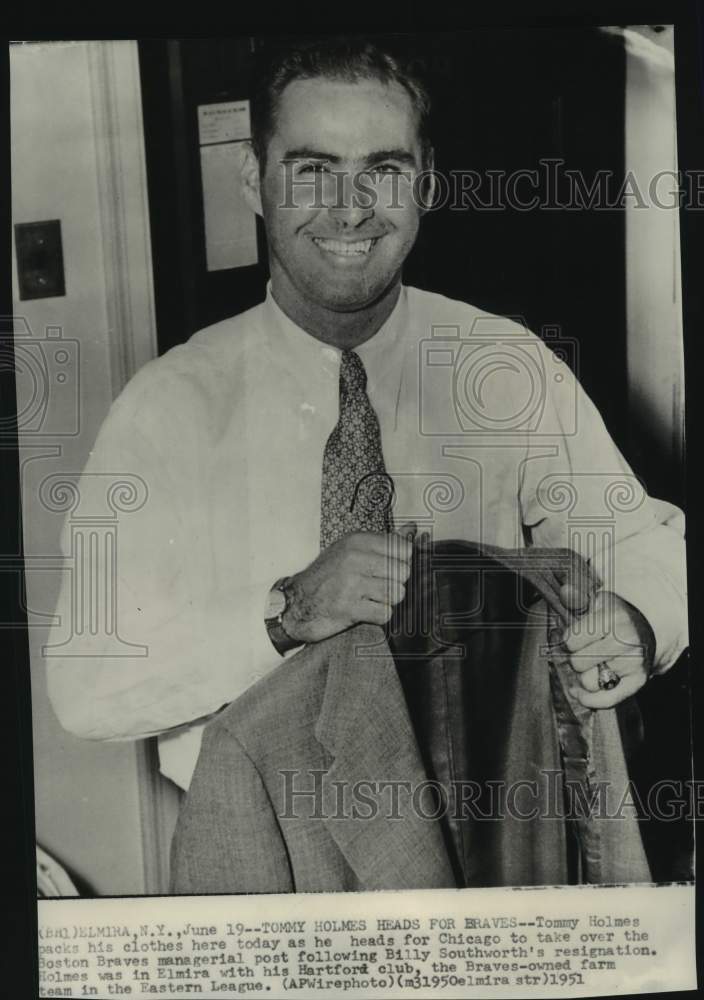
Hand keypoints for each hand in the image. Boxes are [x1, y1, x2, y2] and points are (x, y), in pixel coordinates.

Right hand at [282, 523, 415, 643]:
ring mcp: (351, 583)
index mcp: (357, 541)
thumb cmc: (327, 576)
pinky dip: (378, 616)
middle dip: (395, 583)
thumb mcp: (352, 550)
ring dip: (387, 600)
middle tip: (376, 586)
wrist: (295, 603)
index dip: (402, 562)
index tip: (388, 569)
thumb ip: (386, 541)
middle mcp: (354, 559)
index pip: (405, 549)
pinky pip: (385, 613)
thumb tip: (413, 528)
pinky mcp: (348, 608)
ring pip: (397, 593)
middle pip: (403, 572)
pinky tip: (364, 610)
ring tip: (369, 598)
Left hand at [553, 586, 655, 707]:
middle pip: (577, 663)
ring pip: (589, 682)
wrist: (644, 629)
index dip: (568, 641)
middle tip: (587, 650)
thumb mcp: (596, 603)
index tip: (576, 637)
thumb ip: (576, 600)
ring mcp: (633, 662)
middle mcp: (626, 640)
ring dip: (586, 675)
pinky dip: (591, 700)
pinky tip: (580, 694)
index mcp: (612, 618)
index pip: (570, 641)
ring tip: (595, 663)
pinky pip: (607, 700)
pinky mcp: (638, 680)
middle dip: (576, 657)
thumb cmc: (614, 617)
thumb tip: (565, 591)